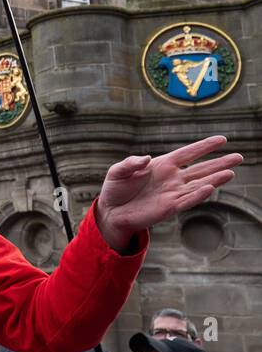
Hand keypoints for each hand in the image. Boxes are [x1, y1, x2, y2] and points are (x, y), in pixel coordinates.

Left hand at [95, 136, 241, 250]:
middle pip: (200, 168)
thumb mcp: (118, 171)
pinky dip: (198, 194)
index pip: (188, 153)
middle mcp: (172, 178)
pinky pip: (187, 200)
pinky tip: (210, 188)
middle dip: (219, 163)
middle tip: (239, 156)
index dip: (204, 146)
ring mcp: (172, 193)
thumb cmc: (116, 189)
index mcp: (162, 165)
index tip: (222, 139)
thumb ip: (130, 163)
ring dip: (214, 179)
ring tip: (231, 172)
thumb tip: (146, 159)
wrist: (111, 211)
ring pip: (198, 184)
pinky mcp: (169, 208)